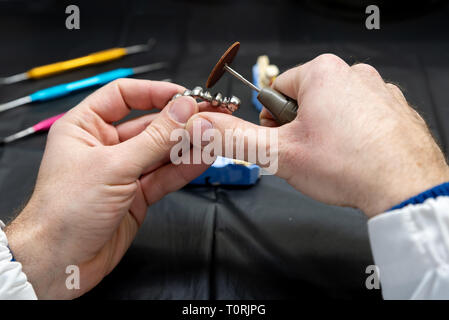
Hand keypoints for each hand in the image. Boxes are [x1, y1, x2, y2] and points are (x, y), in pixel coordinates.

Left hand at [5, 79, 212, 298]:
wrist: (62, 262)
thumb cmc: (66, 211)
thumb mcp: (114, 166)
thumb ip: (154, 138)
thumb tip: (183, 109)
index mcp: (85, 127)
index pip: (124, 96)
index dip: (155, 92)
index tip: (185, 95)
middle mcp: (105, 146)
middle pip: (148, 125)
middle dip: (178, 122)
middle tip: (207, 117)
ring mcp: (123, 171)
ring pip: (160, 152)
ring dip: (186, 145)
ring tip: (212, 137)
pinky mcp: (137, 195)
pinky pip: (165, 176)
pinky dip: (184, 168)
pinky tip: (203, 158)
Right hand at [186, 54, 448, 216]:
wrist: (405, 187)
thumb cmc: (346, 165)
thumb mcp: (278, 153)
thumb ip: (235, 137)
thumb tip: (204, 127)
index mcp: (322, 73)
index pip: (276, 90)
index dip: (271, 119)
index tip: (283, 140)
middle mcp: (353, 73)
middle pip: (305, 98)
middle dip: (299, 126)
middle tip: (307, 152)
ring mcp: (379, 89)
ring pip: (333, 108)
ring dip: (326, 131)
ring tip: (334, 157)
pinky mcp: (395, 108)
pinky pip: (360, 116)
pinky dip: (353, 134)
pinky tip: (355, 156)